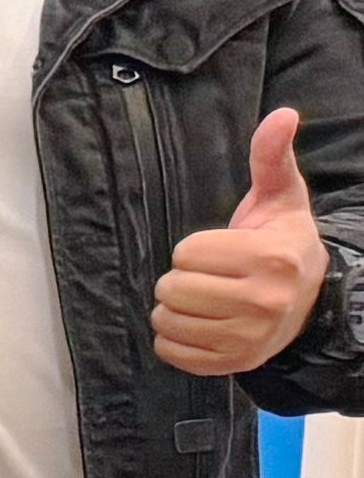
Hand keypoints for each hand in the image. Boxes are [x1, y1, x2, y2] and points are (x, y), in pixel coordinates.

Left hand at [154, 108, 333, 378]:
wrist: (310, 301)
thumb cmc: (282, 242)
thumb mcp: (281, 197)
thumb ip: (271, 157)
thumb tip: (282, 114)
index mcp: (271, 259)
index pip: (185, 253)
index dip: (196, 249)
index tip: (224, 251)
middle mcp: (263, 302)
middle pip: (171, 288)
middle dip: (183, 278)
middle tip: (213, 276)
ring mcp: (248, 338)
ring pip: (166, 320)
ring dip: (176, 308)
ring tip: (209, 299)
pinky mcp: (232, 364)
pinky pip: (168, 350)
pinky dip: (176, 338)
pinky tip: (204, 323)